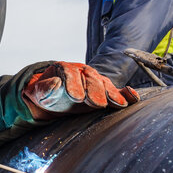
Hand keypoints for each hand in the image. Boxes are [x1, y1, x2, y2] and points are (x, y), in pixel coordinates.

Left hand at [22, 62, 138, 119]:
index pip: (70, 74)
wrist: (53, 99)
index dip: (73, 85)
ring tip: (117, 104)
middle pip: (90, 78)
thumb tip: (56, 83)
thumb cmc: (46, 95)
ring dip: (112, 94)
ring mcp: (94, 80)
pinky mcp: (104, 91)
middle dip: (95, 90)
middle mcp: (82, 71)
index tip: (76, 98)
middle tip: (97, 104)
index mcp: (64, 69)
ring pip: (104, 84)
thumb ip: (46, 89)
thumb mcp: (40, 93)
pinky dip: (126, 94)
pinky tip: (133, 97)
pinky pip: (117, 90)